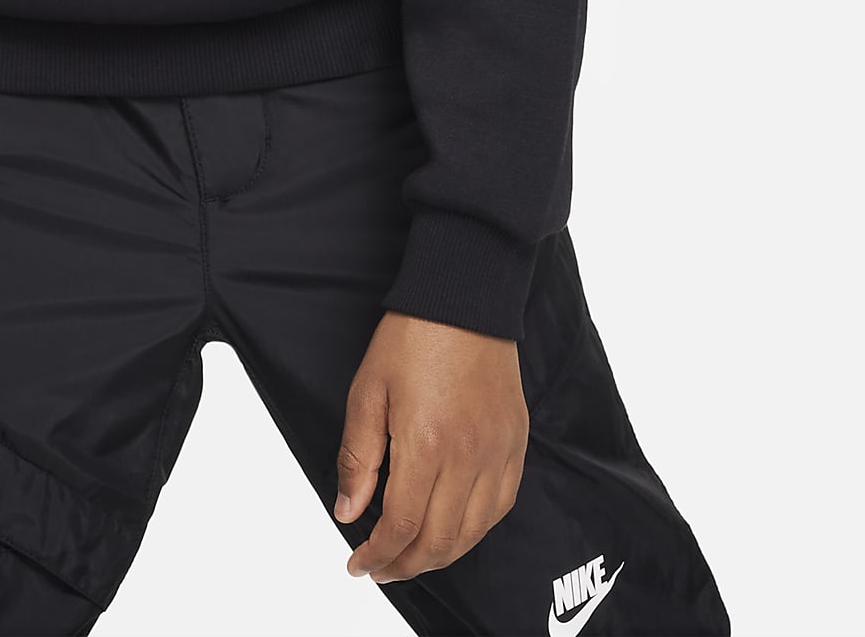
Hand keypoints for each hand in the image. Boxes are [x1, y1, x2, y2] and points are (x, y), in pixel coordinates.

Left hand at [336, 312, 526, 581]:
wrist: (464, 297)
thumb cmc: (413, 336)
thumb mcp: (368, 392)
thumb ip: (358, 458)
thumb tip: (349, 511)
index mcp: (427, 444)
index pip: (403, 526)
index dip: (378, 555)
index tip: (359, 564)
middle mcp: (469, 456)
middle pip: (440, 540)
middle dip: (406, 564)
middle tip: (381, 567)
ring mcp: (498, 451)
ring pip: (473, 532)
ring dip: (440, 555)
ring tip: (412, 557)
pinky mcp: (515, 442)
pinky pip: (500, 505)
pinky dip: (475, 530)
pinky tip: (455, 530)